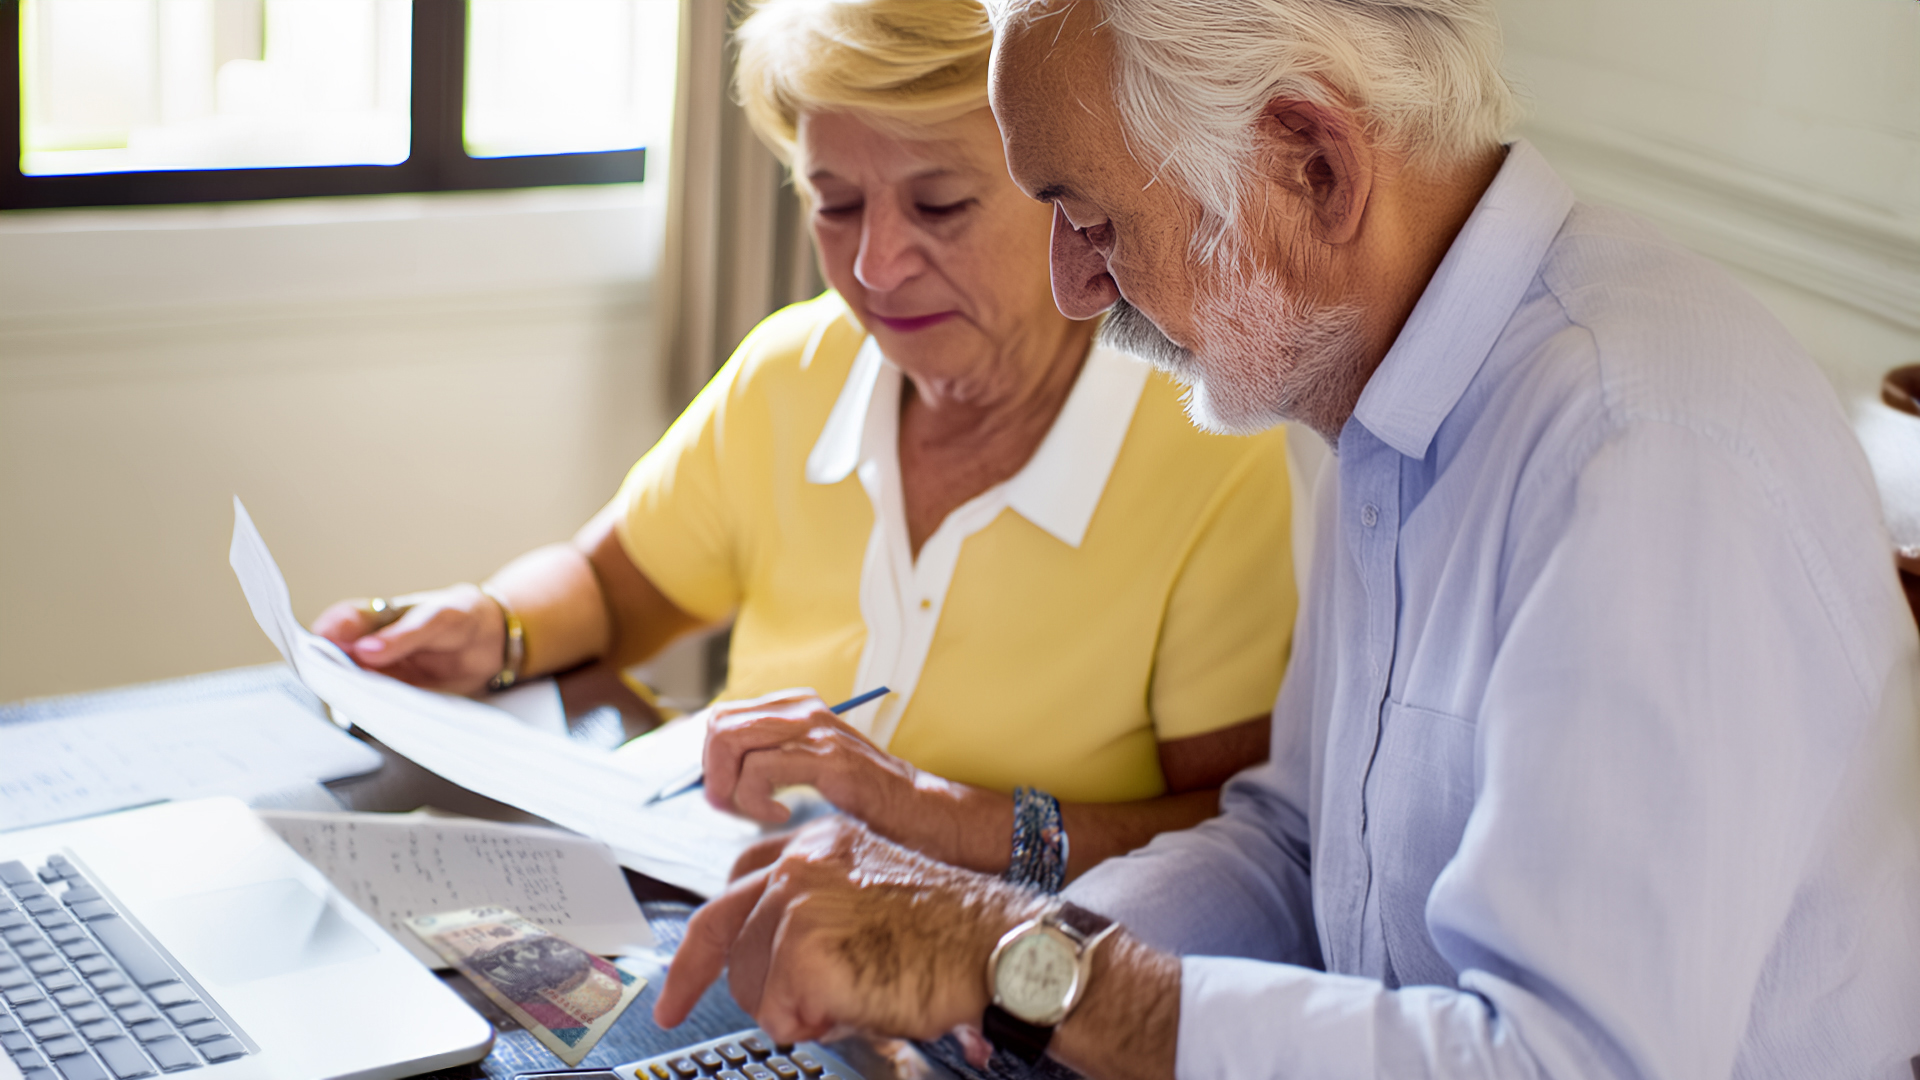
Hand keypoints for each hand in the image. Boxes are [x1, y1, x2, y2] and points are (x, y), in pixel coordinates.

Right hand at [310, 584, 503, 693]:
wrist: (490, 641)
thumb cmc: (460, 617)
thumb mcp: (438, 620)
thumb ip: (403, 636)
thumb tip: (364, 650)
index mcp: (374, 618)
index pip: (340, 624)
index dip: (325, 634)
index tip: (319, 648)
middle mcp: (368, 646)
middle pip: (336, 659)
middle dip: (327, 671)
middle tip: (329, 682)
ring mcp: (379, 673)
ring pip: (352, 685)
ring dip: (348, 694)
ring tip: (351, 702)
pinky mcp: (394, 695)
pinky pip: (376, 704)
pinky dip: (371, 709)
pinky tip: (372, 714)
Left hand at [653, 817, 1038, 1043]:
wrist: (997, 947)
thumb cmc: (951, 936)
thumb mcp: (869, 904)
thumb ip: (815, 918)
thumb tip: (767, 972)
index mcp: (818, 844)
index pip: (734, 888)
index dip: (704, 944)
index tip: (678, 986)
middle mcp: (801, 859)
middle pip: (721, 933)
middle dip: (719, 985)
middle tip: (712, 1014)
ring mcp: (799, 897)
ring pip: (748, 980)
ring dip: (790, 1009)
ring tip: (847, 1000)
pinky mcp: (804, 941)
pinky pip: (779, 1009)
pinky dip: (813, 1023)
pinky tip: (856, 1005)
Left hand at [703, 689, 924, 826]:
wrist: (911, 807)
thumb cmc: (858, 794)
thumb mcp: (807, 762)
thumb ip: (768, 755)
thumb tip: (714, 770)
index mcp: (796, 705)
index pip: (723, 716)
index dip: (713, 759)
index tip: (728, 792)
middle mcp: (803, 707)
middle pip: (720, 725)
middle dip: (715, 773)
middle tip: (732, 806)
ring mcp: (814, 729)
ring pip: (732, 743)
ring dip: (732, 788)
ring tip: (757, 812)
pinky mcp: (823, 756)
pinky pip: (758, 771)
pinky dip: (756, 802)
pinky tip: (780, 814)